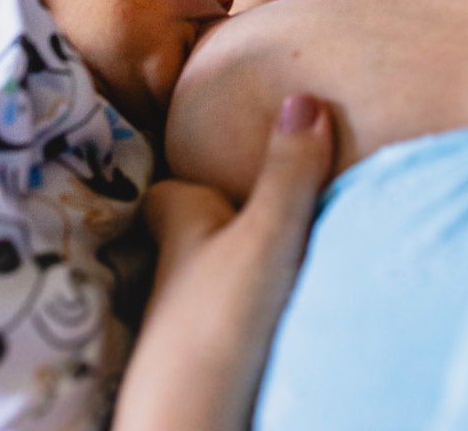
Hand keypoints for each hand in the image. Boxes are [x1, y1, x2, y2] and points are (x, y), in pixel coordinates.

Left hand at [112, 95, 332, 430]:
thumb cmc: (221, 327)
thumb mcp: (267, 237)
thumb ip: (288, 172)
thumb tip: (302, 96)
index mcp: (181, 233)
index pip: (165, 195)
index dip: (182, 181)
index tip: (206, 162)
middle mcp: (175, 278)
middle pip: (193, 240)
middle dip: (220, 226)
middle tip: (260, 208)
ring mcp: (186, 330)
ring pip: (210, 287)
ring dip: (236, 275)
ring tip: (281, 262)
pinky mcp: (207, 371)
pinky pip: (226, 329)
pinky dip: (244, 320)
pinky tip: (277, 321)